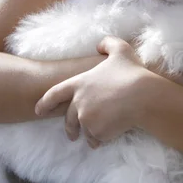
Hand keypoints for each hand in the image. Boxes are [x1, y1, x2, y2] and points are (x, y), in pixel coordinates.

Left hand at [35, 36, 152, 148]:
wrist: (144, 96)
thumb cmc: (132, 72)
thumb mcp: (120, 49)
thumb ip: (107, 43)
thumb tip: (99, 45)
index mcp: (79, 84)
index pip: (54, 94)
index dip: (44, 102)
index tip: (38, 111)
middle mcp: (79, 103)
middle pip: (68, 119)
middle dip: (69, 128)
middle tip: (72, 134)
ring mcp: (87, 119)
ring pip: (85, 131)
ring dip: (89, 133)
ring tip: (97, 136)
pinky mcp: (98, 132)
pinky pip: (97, 139)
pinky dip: (101, 139)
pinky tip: (110, 135)